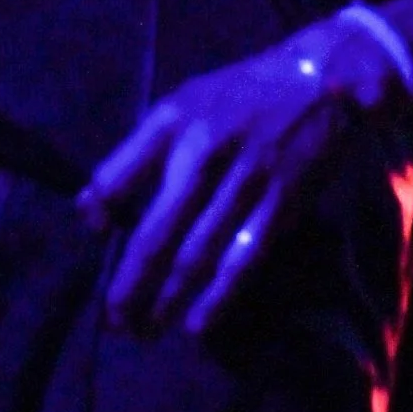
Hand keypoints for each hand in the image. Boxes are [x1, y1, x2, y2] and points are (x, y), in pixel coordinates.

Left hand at [77, 16, 411, 336]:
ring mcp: (245, 180)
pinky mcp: (281, 202)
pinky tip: (197, 324)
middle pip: (155, 232)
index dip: (99, 212)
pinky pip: (244, 257)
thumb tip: (89, 210)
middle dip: (130, 282)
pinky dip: (219, 294)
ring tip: (144, 332)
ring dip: (167, 298)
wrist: (323, 80)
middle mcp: (204, 153)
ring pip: (196, 253)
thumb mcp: (181, 104)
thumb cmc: (239, 96)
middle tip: (113, 321)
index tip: (95, 241)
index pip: (116, 176)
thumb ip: (135, 153)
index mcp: (172, 123)